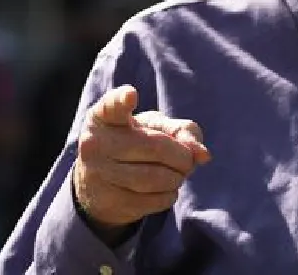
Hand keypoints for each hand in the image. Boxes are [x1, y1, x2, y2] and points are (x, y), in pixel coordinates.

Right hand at [70, 85, 210, 240]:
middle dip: (182, 156)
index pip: (111, 106)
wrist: (99, 183)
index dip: (121, 99)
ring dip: (177, 178)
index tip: (131, 95)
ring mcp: (98, 174)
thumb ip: (181, 131)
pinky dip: (169, 195)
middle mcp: (95, 143)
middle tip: (188, 160)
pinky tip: (164, 189)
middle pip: (155, 147)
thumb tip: (203, 155)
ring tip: (177, 174)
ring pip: (155, 178)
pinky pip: (153, 201)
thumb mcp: (153, 127)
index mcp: (104, 116)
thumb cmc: (134, 142)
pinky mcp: (108, 202)